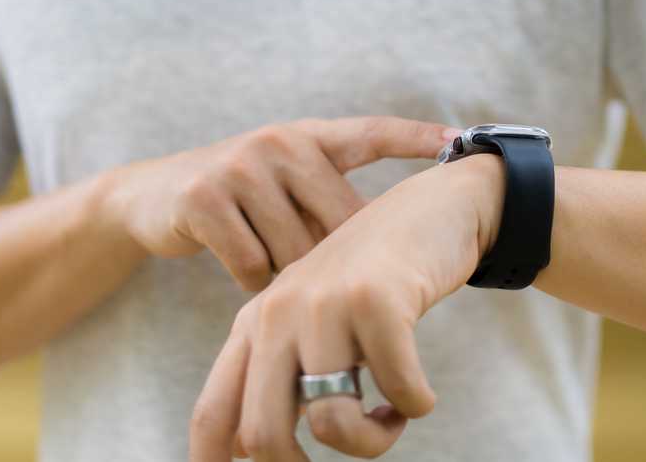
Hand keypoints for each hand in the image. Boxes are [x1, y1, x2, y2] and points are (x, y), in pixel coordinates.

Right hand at [102, 116, 458, 291]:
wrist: (150, 197)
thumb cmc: (238, 202)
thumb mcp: (284, 187)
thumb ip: (328, 203)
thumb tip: (386, 244)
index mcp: (308, 139)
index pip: (371, 133)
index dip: (416, 137)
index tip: (463, 139)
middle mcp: (280, 143)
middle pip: (339, 223)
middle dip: (330, 259)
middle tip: (312, 269)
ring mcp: (242, 166)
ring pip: (296, 251)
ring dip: (287, 273)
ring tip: (267, 258)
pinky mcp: (207, 198)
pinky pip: (253, 265)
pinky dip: (252, 281)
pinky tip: (239, 267)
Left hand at [189, 153, 504, 461]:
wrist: (432, 208)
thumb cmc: (375, 279)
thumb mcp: (316, 319)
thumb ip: (281, 374)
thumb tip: (249, 451)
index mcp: (256, 324)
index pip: (212, 414)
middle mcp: (278, 313)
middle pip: (263, 436)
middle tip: (350, 447)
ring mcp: (324, 305)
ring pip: (332, 424)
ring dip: (372, 441)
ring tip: (392, 417)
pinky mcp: (376, 301)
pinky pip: (397, 392)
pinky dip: (415, 405)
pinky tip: (421, 392)